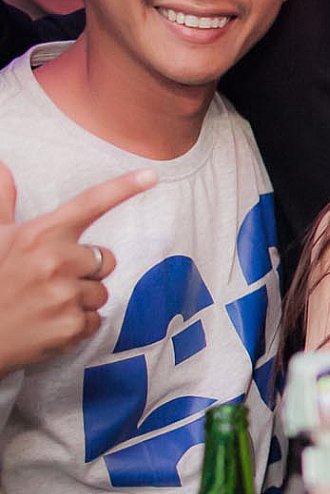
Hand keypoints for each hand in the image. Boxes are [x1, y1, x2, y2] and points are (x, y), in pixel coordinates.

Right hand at [0, 163, 156, 371]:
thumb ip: (4, 204)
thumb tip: (3, 168)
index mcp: (38, 235)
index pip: (89, 204)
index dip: (123, 188)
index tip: (150, 176)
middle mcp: (56, 260)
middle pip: (105, 259)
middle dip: (86, 271)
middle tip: (50, 281)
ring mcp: (65, 294)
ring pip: (101, 292)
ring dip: (81, 300)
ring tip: (44, 305)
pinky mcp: (71, 325)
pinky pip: (96, 320)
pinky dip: (77, 325)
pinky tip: (48, 325)